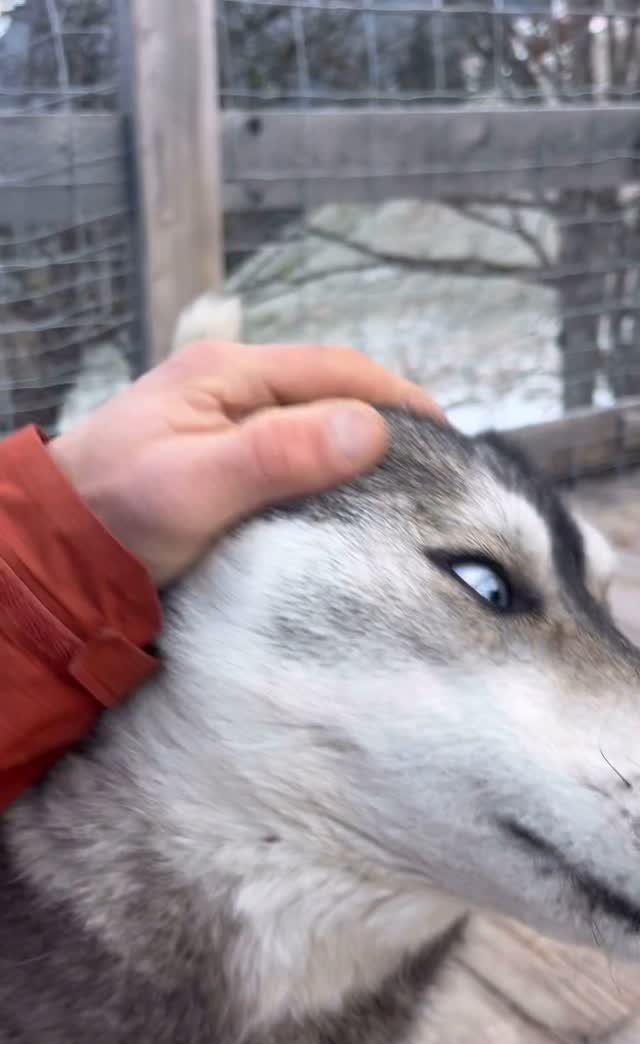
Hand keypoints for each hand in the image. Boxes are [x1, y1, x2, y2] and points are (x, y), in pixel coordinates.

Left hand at [51, 341, 440, 585]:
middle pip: (330, 389)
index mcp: (228, 373)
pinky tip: (346, 497)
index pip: (336, 369)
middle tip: (434, 469)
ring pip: (313, 420)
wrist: (55, 548)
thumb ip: (279, 452)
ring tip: (402, 484)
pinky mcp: (221, 455)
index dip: (396, 399)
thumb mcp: (199, 484)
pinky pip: (291, 450)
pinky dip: (326, 467)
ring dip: (357, 446)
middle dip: (383, 421)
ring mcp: (224, 418)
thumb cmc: (120, 511)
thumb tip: (372, 428)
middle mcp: (231, 385)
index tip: (447, 440)